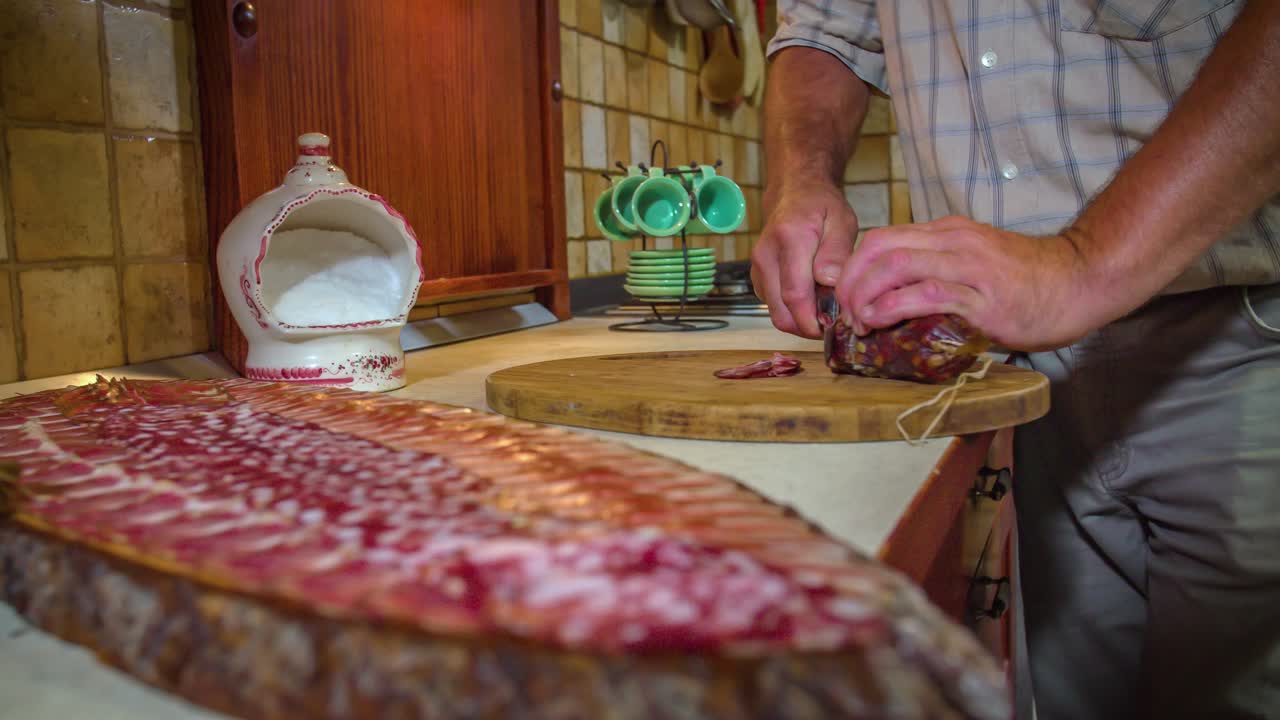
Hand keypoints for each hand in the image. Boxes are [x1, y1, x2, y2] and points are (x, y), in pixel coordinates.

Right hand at [752, 180, 858, 337]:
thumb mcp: (842, 222)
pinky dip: (792, 312)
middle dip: (808, 328)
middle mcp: (766, 256)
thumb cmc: (822, 207)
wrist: (795, 193)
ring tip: (825, 312)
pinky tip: (811, 302)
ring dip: (800, 322)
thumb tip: (829, 282)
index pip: (795, 295)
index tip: (835, 327)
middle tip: (834, 324)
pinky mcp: (757, 278)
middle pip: (782, 313)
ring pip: (776, 314)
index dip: (814, 320)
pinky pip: (774, 307)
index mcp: (790, 239)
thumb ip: (837, 253)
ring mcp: (757, 268)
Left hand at [833, 215, 1094, 351]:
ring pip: (895, 267)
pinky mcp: (981, 298)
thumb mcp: (975, 264)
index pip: (882, 238)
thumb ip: (940, 273)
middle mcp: (953, 242)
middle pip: (879, 248)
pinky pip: (925, 295)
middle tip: (844, 312)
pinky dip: (892, 307)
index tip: (846, 297)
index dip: (854, 267)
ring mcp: (967, 267)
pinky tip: (878, 321)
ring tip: (858, 321)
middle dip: (850, 281)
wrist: (1081, 282)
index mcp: (947, 233)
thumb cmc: (1029, 280)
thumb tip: (898, 300)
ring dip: (865, 296)